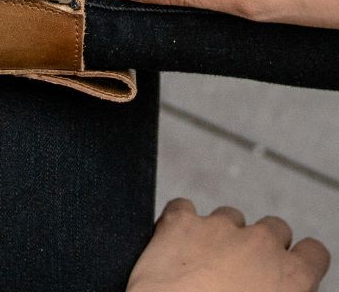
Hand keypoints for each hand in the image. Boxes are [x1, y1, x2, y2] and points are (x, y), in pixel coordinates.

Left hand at [127, 199, 329, 291]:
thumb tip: (277, 287)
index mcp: (292, 275)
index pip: (314, 252)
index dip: (302, 261)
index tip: (289, 270)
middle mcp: (261, 243)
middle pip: (274, 228)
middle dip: (263, 245)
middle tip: (244, 269)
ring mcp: (219, 226)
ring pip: (230, 217)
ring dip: (223, 234)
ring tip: (207, 262)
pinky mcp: (181, 220)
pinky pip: (184, 208)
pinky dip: (183, 223)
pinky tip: (177, 245)